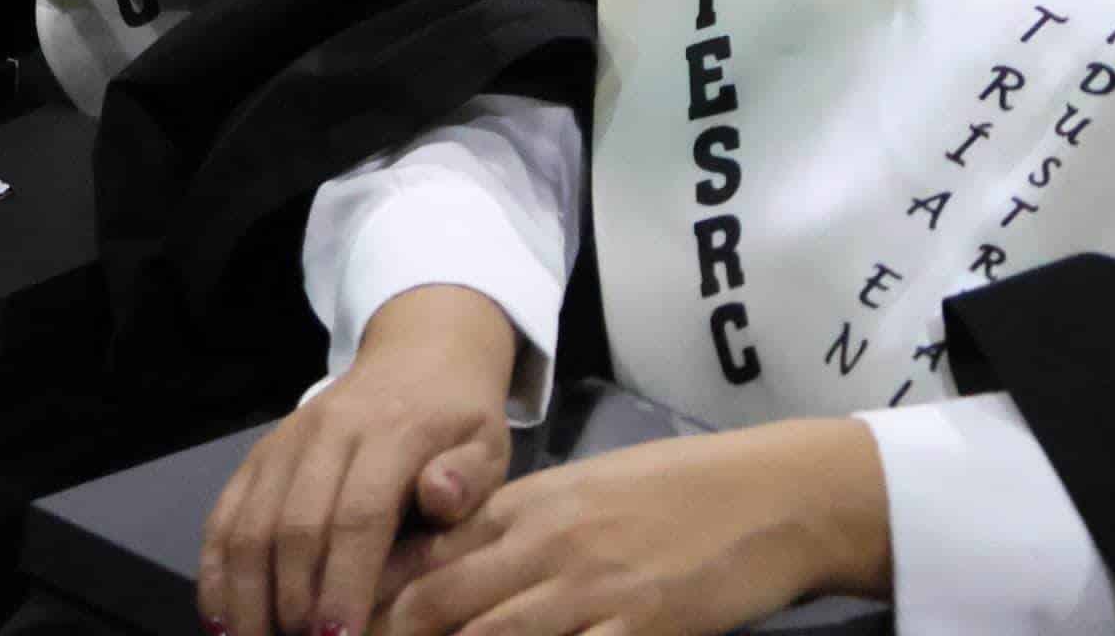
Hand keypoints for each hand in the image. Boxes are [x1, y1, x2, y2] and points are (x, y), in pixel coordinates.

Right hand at [200, 284, 515, 635]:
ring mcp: (285, 442)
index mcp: (395, 430)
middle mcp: (329, 431)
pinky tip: (222, 621)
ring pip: (250, 527)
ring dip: (247, 599)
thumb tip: (438, 495)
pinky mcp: (258, 456)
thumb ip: (470, 478)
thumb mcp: (488, 444)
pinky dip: (216, 574)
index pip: (359, 516)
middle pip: (294, 528)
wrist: (421, 355)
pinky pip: (223, 517)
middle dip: (293, 604)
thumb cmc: (459, 420)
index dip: (344, 585)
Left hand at [379, 419, 890, 635]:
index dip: (369, 606)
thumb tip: (431, 575)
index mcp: (532, 506)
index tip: (337, 626)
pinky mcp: (640, 630)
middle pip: (434, 610)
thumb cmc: (679, 494)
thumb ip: (512, 530)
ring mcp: (594, 591)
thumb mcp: (586, 492)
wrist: (777, 494)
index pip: (422, 560)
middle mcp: (549, 545)